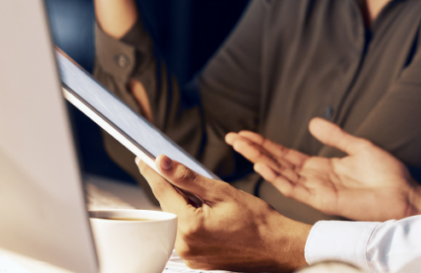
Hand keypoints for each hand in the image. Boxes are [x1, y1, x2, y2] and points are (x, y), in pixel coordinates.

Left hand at [136, 155, 310, 272]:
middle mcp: (184, 246)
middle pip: (168, 208)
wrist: (276, 246)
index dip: (153, 172)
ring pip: (177, 221)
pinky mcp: (196, 261)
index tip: (144, 159)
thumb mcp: (221, 192)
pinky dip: (193, 222)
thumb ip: (187, 177)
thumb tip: (163, 163)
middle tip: (198, 184)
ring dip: (186, 208)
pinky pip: (186, 235)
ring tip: (213, 206)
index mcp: (189, 226)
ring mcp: (190, 256)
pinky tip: (213, 219)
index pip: (162, 191)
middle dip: (176, 192)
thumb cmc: (256, 220)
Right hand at [226, 118, 420, 221]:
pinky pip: (295, 189)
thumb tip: (312, 123)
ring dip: (260, 160)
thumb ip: (335, 136)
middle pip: (276, 163)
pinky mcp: (323, 200)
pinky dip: (277, 178)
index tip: (246, 134)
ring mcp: (316, 190)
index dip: (265, 145)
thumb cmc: (387, 175)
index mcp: (321, 167)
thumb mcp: (358, 147)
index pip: (285, 155)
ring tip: (241, 145)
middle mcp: (314, 179)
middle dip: (254, 150)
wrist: (404, 194)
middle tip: (232, 137)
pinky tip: (263, 166)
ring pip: (280, 174)